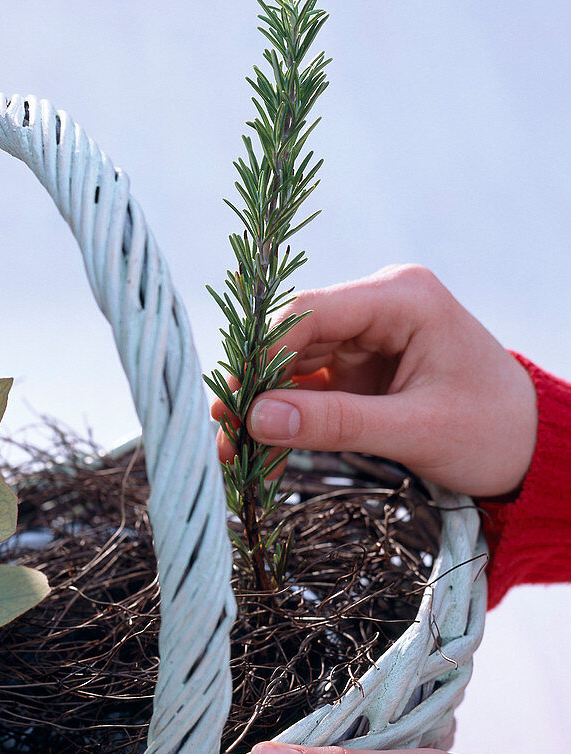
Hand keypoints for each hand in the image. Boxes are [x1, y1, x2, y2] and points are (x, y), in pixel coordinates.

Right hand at [212, 264, 537, 497]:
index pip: (308, 313)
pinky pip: (309, 390)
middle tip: (223, 437)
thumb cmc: (490, 432)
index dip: (262, 356)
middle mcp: (379, 307)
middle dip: (256, 390)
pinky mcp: (361, 369)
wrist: (531, 450)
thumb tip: (256, 419)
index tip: (233, 404)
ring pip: (293, 367)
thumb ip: (335, 423)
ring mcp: (367, 338)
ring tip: (234, 454)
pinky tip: (262, 453)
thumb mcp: (414, 430)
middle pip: (292, 339)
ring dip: (265, 410)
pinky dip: (287, 422)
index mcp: (402, 299)